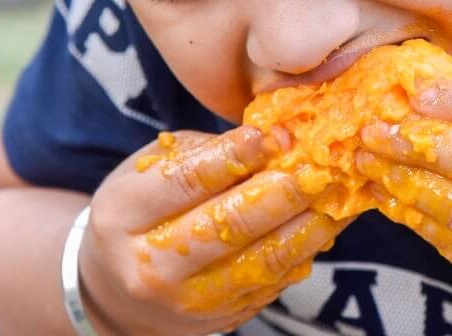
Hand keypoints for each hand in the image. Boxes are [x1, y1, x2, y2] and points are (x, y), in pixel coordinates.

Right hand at [80, 127, 350, 335]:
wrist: (116, 289)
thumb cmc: (140, 211)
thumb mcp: (150, 168)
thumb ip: (203, 152)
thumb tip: (270, 137)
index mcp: (123, 214)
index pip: (184, 182)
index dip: (233, 156)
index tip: (273, 134)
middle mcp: (151, 264)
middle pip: (227, 225)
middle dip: (280, 192)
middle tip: (316, 165)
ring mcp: (187, 301)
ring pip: (259, 261)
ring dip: (307, 226)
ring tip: (335, 195)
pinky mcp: (222, 319)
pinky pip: (273, 283)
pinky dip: (306, 252)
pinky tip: (327, 225)